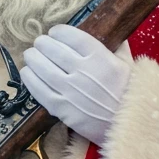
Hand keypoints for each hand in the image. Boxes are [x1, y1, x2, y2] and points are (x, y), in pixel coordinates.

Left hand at [21, 24, 131, 145]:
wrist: (130, 127)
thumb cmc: (131, 95)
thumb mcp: (128, 65)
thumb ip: (118, 47)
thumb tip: (112, 31)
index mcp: (100, 57)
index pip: (72, 36)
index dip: (58, 32)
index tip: (54, 33)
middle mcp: (83, 72)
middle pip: (53, 50)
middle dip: (42, 43)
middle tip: (40, 43)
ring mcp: (71, 91)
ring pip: (42, 68)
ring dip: (32, 58)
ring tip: (30, 55)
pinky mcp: (62, 108)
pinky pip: (39, 90)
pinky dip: (30, 79)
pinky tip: (27, 73)